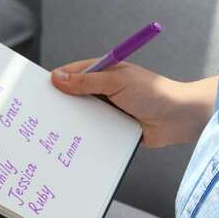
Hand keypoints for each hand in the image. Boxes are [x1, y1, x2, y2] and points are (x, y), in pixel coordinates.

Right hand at [51, 59, 215, 146]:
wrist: (180, 119)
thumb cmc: (153, 93)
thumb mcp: (117, 81)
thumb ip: (87, 81)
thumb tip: (57, 78)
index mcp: (104, 72)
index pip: (72, 73)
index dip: (56, 81)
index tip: (38, 91)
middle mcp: (104, 91)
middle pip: (74, 96)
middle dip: (61, 105)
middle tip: (41, 116)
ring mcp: (109, 110)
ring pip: (83, 117)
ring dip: (73, 123)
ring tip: (53, 133)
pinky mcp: (114, 129)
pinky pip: (95, 133)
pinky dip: (86, 137)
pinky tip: (72, 145)